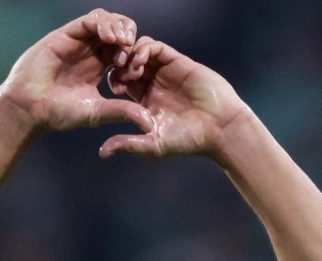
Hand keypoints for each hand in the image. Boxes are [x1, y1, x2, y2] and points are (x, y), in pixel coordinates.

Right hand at [0, 10, 154, 136]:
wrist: (32, 108)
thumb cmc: (60, 112)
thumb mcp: (98, 112)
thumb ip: (122, 112)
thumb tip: (150, 125)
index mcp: (100, 67)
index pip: (124, 52)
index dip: (134, 58)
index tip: (136, 71)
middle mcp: (91, 51)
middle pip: (118, 31)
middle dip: (130, 37)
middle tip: (134, 50)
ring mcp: (79, 42)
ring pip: (106, 21)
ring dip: (119, 27)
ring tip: (123, 41)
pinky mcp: (67, 34)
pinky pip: (90, 21)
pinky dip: (104, 24)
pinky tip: (110, 37)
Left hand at [100, 38, 249, 158]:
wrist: (218, 128)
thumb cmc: (188, 140)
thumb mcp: (153, 145)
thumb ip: (128, 145)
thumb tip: (102, 152)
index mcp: (144, 100)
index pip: (120, 82)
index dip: (113, 81)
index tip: (111, 89)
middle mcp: (153, 83)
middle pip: (126, 63)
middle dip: (118, 65)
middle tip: (117, 74)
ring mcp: (165, 71)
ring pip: (138, 51)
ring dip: (129, 55)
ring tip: (130, 69)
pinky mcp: (177, 62)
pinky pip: (156, 47)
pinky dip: (144, 49)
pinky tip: (140, 62)